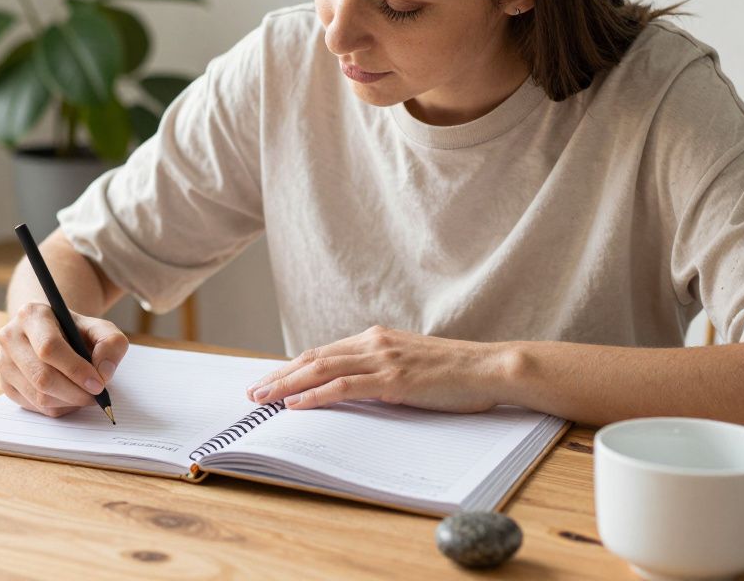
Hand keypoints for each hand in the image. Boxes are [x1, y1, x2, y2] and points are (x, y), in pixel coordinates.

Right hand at [0, 302, 128, 417]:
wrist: (53, 333)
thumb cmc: (77, 332)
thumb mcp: (100, 329)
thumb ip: (111, 344)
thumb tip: (103, 372)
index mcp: (32, 315)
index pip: (49, 347)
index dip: (75, 370)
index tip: (98, 383)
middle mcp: (10, 336)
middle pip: (42, 377)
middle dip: (75, 392)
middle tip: (96, 395)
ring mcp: (3, 362)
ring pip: (38, 396)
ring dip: (68, 402)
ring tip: (85, 393)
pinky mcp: (5, 384)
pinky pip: (34, 407)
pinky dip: (58, 407)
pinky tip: (69, 396)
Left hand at [246, 325, 514, 412]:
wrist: (490, 367)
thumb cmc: (456, 372)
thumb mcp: (410, 365)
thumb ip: (381, 370)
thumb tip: (355, 388)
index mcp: (376, 338)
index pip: (322, 352)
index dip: (292, 367)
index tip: (268, 380)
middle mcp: (374, 343)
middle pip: (313, 358)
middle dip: (278, 376)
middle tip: (252, 393)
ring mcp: (383, 359)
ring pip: (321, 370)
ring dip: (286, 385)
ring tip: (262, 400)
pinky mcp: (393, 380)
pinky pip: (344, 387)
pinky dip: (315, 395)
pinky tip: (296, 404)